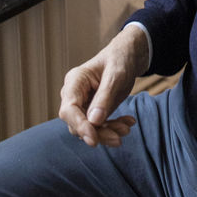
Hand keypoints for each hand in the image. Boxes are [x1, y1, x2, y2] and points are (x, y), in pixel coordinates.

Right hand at [58, 27, 145, 147]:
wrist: (129, 55)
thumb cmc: (120, 59)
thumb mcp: (116, 75)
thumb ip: (104, 96)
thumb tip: (93, 121)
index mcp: (75, 81)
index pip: (68, 109)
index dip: (79, 126)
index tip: (94, 140)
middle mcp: (74, 94)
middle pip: (77, 123)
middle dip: (98, 133)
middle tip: (119, 138)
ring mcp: (83, 104)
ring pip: (88, 128)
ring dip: (107, 132)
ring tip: (127, 128)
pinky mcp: (93, 111)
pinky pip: (99, 126)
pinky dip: (113, 128)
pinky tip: (128, 123)